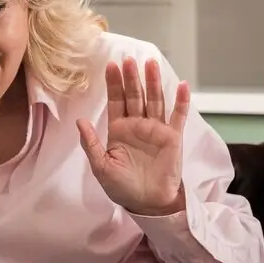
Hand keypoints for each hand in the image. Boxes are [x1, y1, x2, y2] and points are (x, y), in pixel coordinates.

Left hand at [76, 57, 189, 215]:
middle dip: (131, 78)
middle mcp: (137, 125)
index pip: (116, 101)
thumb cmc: (123, 187)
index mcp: (119, 130)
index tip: (110, 65)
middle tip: (128, 59)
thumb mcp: (101, 167)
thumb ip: (91, 143)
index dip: (114, 84)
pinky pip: (178, 116)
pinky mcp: (173, 137)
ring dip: (153, 82)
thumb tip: (80, 121)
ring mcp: (156, 129)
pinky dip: (181, 101)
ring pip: (155, 100)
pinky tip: (183, 86)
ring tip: (150, 63)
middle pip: (135, 95)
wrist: (147, 203)